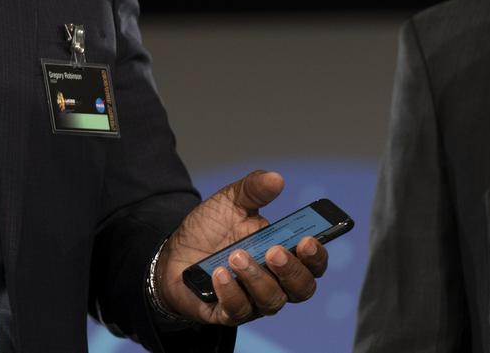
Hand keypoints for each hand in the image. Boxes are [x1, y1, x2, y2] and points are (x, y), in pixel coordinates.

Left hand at [155, 170, 328, 325]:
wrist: (173, 252)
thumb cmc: (210, 229)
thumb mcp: (230, 202)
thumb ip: (253, 190)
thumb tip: (276, 178)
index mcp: (284, 255)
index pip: (313, 263)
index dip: (316, 256)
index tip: (309, 240)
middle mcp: (275, 282)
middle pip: (301, 288)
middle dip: (291, 270)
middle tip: (273, 251)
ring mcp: (253, 300)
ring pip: (271, 300)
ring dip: (256, 278)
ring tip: (235, 256)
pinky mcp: (227, 312)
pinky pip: (238, 310)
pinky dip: (231, 292)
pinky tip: (218, 274)